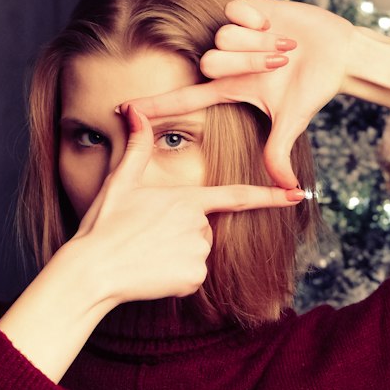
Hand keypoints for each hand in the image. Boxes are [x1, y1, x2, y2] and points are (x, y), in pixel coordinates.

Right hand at [72, 102, 306, 303]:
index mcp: (186, 199)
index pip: (237, 195)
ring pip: (198, 253)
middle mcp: (198, 225)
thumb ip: (136, 147)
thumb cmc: (104, 225)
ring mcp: (198, 253)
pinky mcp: (192, 279)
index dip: (269, 195)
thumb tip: (133, 110)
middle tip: (146, 236)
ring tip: (146, 253)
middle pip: (203, 228)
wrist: (93, 270)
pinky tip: (152, 274)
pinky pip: (191, 276)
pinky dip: (175, 277)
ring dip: (177, 254)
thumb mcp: (120, 182)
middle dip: (181, 232)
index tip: (297, 194)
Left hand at [119, 0, 356, 189]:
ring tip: (284, 46)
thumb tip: (290, 191)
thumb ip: (279, 153)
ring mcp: (234, 35)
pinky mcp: (244, 9)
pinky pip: (235, 11)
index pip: (183, 98)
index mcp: (228, 88)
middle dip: (247, 63)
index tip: (121, 110)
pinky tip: (274, 23)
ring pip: (224, 35)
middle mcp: (225, 61)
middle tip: (278, 65)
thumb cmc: (312, 89)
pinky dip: (258, 19)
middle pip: (210, 62)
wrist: (336, 53)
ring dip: (259, 42)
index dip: (154, 105)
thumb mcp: (292, 122)